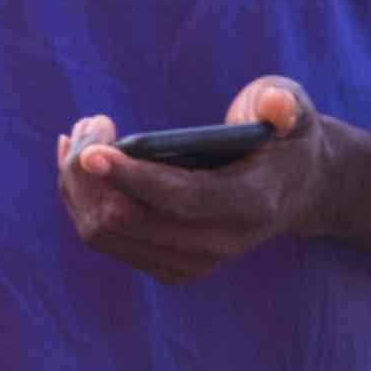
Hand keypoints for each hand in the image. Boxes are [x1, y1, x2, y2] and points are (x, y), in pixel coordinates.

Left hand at [56, 77, 331, 283]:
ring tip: (81, 133)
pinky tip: (77, 162)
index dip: (131, 177)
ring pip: (105, 233)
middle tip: (89, 123)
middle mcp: (219, 244)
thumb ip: (283, 104)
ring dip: (77, 183)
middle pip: (127, 221)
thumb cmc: (283, 139)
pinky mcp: (167, 266)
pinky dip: (80, 199)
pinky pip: (104, 238)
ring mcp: (191, 263)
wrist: (292, 189)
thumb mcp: (294, 111)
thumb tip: (273, 107)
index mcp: (251, 204)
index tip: (91, 150)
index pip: (180, 200)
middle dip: (90, 172)